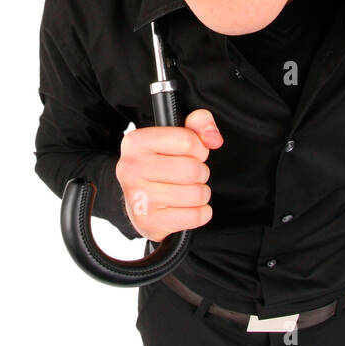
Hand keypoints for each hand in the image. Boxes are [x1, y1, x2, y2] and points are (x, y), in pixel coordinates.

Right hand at [115, 108, 222, 242]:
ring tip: (189, 191)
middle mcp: (131, 168)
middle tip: (191, 175)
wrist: (139, 202)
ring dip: (201, 193)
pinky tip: (189, 208)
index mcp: (135, 142)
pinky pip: (194, 216)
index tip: (194, 154)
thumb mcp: (176, 136)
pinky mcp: (148, 221)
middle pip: (192, 169)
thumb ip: (199, 123)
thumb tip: (213, 138)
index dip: (200, 148)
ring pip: (195, 194)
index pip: (186, 141)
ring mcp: (138, 197)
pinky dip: (201, 213)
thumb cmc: (161, 165)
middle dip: (201, 173)